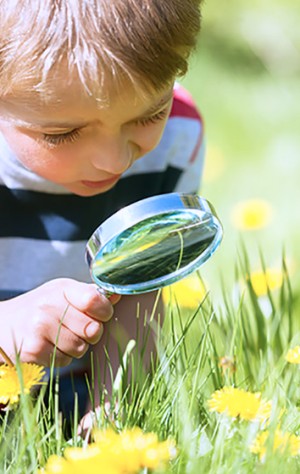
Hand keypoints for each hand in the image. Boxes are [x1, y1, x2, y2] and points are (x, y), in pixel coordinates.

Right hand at [0, 278, 120, 366]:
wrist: (2, 324)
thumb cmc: (39, 308)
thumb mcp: (62, 294)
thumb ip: (89, 295)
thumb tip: (118, 294)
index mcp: (62, 289)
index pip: (95, 300)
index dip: (105, 311)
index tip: (100, 314)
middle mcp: (50, 306)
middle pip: (93, 329)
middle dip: (91, 334)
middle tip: (78, 329)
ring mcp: (40, 328)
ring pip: (81, 348)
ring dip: (75, 347)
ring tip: (59, 336)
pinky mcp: (34, 350)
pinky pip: (65, 361)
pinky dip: (61, 358)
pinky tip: (48, 346)